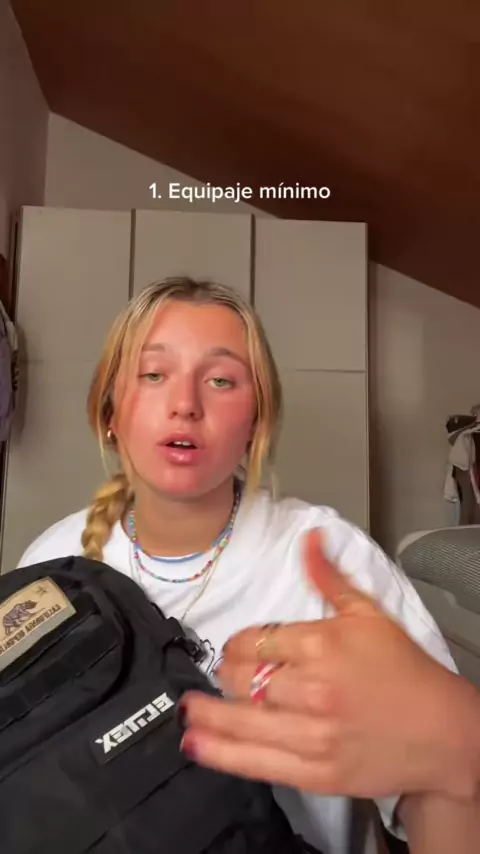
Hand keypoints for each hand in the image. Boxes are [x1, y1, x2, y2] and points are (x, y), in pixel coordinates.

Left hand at [179, 529, 478, 799]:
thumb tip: (309, 539)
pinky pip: (256, 762)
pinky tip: (197, 743)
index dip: (236, 643)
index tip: (234, 647)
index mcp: (322, 645)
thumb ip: (329, 578)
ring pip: (241, 719)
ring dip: (208, 712)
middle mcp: (313, 688)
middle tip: (222, 673)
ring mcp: (312, 734)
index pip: (255, 639)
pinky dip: (221, 753)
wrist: (443, 732)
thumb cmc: (407, 671)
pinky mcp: (315, 772)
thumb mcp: (370, 615)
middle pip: (242, 677)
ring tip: (187, 708)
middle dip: (225, 673)